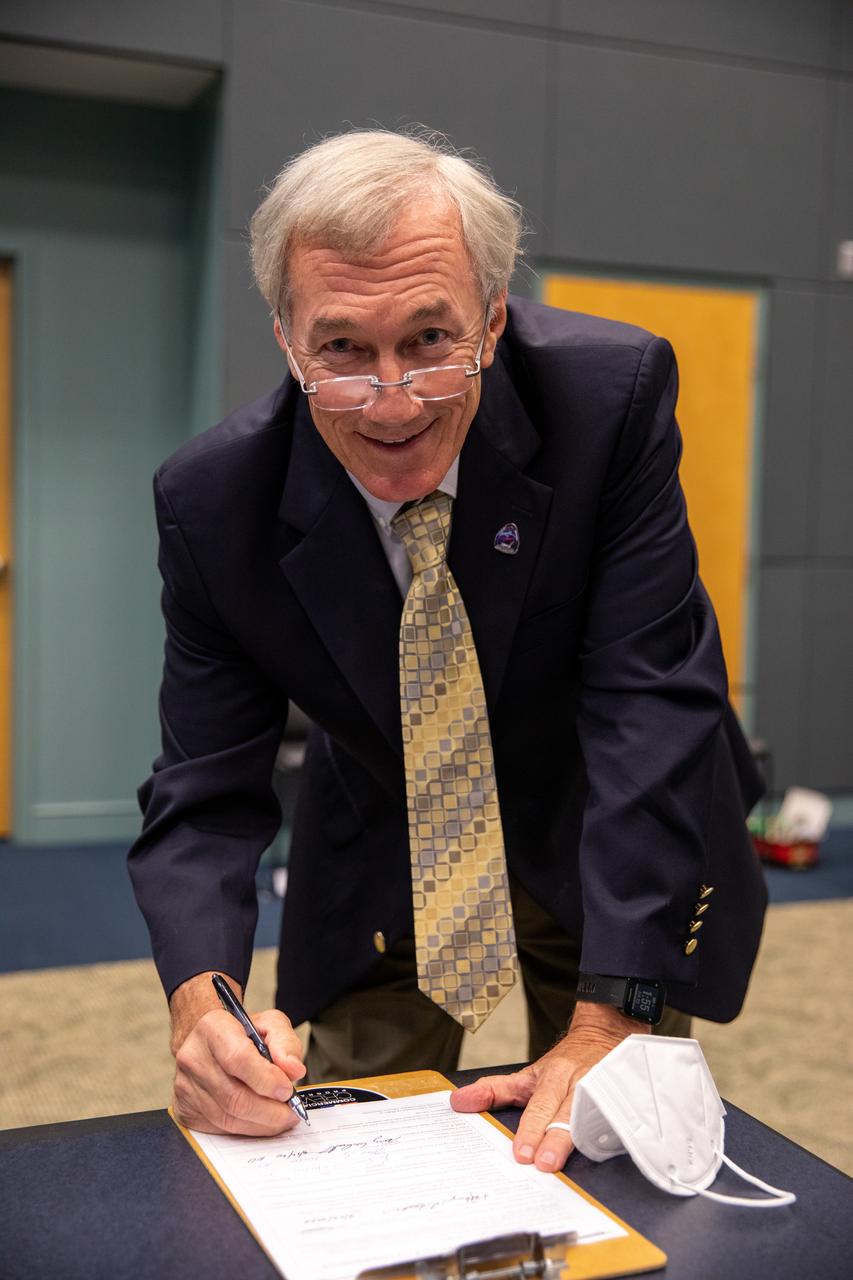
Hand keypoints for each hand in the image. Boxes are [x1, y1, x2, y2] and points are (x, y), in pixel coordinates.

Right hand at [169, 972, 306, 1135]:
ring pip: (227, 1119)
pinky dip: (246, 1130)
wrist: (210, 1042)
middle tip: (291, 1112)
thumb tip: (294, 1070)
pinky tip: (260, 1122)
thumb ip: (286, 1043)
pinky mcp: (184, 1109)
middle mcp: (193, 1057)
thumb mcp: (269, 1024)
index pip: (238, 1058)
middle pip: (233, 1097)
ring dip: (261, 1125)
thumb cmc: (241, 1033)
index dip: (266, 1079)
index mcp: (213, 1028)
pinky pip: (219, 1130)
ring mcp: (185, 1086)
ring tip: (281, 1119)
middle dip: (270, 1111)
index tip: (288, 1089)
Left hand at [451, 1001, 637, 1170]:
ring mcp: (604, 1089)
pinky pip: (620, 1116)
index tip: (522, 1153)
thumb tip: (458, 1102)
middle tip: (541, 1164)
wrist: (604, 1035)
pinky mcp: (625, 1099)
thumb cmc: (564, 1064)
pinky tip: (607, 1149)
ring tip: (566, 1162)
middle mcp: (579, 1081)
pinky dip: (613, 1133)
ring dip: (580, 1138)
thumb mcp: (528, 1075)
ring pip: (593, 1115)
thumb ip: (495, 1090)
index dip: (532, 1129)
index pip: (540, 1104)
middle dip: (554, 1137)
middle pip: (566, 1112)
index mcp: (554, 1075)